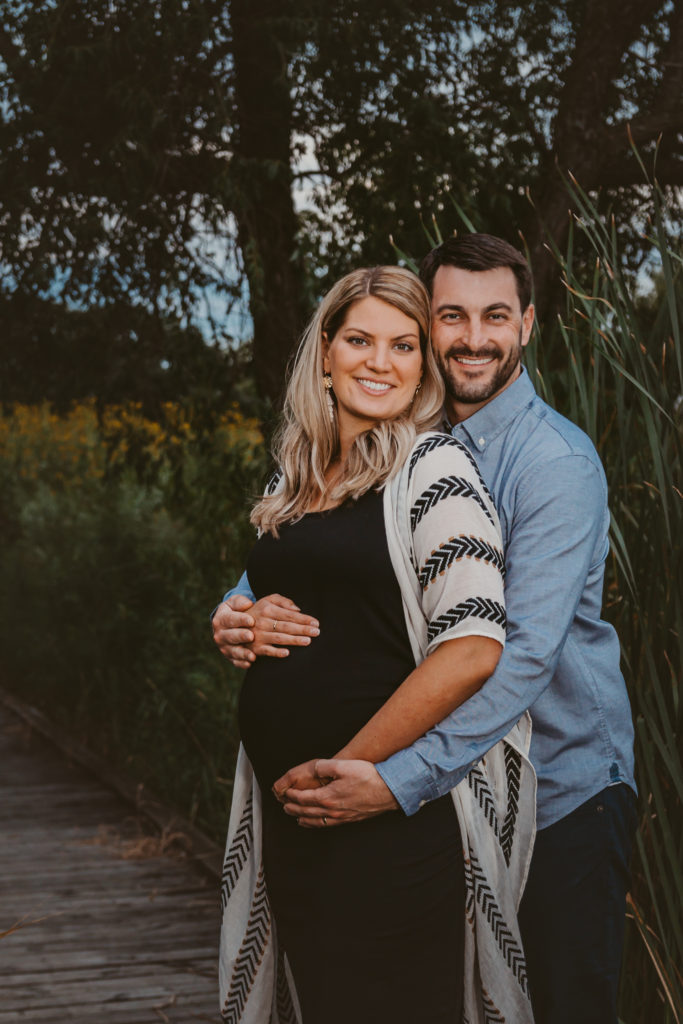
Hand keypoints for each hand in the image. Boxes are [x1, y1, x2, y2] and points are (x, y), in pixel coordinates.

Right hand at [212, 594, 255, 668]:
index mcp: (221, 620)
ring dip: (243, 654)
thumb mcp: (234, 602)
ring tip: (252, 656)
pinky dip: (242, 663)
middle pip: (230, 636)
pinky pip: (235, 662)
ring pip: (233, 651)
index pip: (230, 619)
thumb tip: (247, 604)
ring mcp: (225, 647)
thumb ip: (240, 601)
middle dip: (241, 636)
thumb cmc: (234, 611)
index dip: (241, 620)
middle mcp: (220, 634)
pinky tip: (249, 664)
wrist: (226, 625)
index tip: (251, 620)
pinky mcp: (230, 657)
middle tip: (251, 636)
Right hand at [248, 594, 318, 656]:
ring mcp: (259, 636)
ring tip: (307, 641)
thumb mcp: (268, 600)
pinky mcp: (256, 648)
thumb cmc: (258, 611)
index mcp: (267, 609)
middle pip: (286, 626)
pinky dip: (276, 652)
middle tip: (317, 632)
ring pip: (279, 638)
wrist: (236, 623)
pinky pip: (267, 651)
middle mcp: (263, 622)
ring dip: (294, 640)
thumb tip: (297, 609)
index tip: (316, 622)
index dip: (304, 619)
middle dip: (302, 629)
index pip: (289, 614)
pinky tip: (287, 653)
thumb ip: (283, 601)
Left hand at [274, 759, 398, 827]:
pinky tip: (317, 822)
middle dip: (294, 809)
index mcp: (328, 796)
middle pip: (307, 812)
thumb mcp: (343, 765)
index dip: (293, 796)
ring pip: (317, 821)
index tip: (286, 793)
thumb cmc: (368, 776)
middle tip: (285, 806)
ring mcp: (341, 816)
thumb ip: (324, 767)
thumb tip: (312, 769)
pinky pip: (328, 824)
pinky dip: (317, 824)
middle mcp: (332, 810)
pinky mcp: (349, 818)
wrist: (388, 791)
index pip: (304, 798)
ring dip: (304, 818)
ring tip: (296, 817)